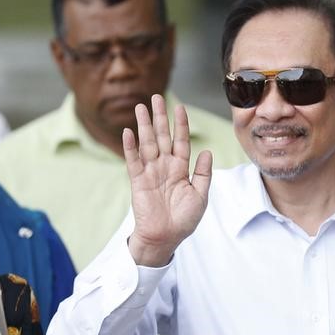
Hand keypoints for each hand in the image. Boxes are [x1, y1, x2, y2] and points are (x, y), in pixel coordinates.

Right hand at [124, 94, 212, 266]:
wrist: (165, 238)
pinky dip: (130, 147)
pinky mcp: (138, 181)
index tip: (180, 107)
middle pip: (162, 137)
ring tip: (140, 107)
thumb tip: (206, 151)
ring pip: (147, 144)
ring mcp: (150, 172)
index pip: (180, 141)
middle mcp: (164, 167)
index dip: (181, 124)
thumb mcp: (200, 196)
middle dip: (159, 117)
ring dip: (144, 125)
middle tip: (155, 97)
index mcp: (180, 169)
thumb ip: (202, 173)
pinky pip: (133, 161)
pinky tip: (128, 132)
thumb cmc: (184, 220)